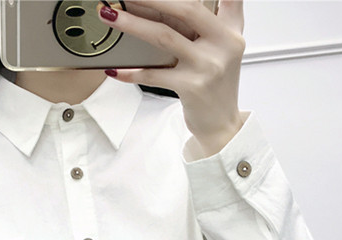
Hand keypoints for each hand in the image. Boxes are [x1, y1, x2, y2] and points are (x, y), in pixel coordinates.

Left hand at [99, 0, 246, 155]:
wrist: (221, 125)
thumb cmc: (217, 85)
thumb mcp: (225, 48)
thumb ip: (216, 21)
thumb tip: (178, 5)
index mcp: (230, 30)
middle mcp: (222, 44)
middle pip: (184, 9)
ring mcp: (207, 66)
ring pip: (163, 36)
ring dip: (132, 24)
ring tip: (111, 16)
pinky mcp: (190, 87)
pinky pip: (154, 75)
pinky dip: (131, 72)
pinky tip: (115, 69)